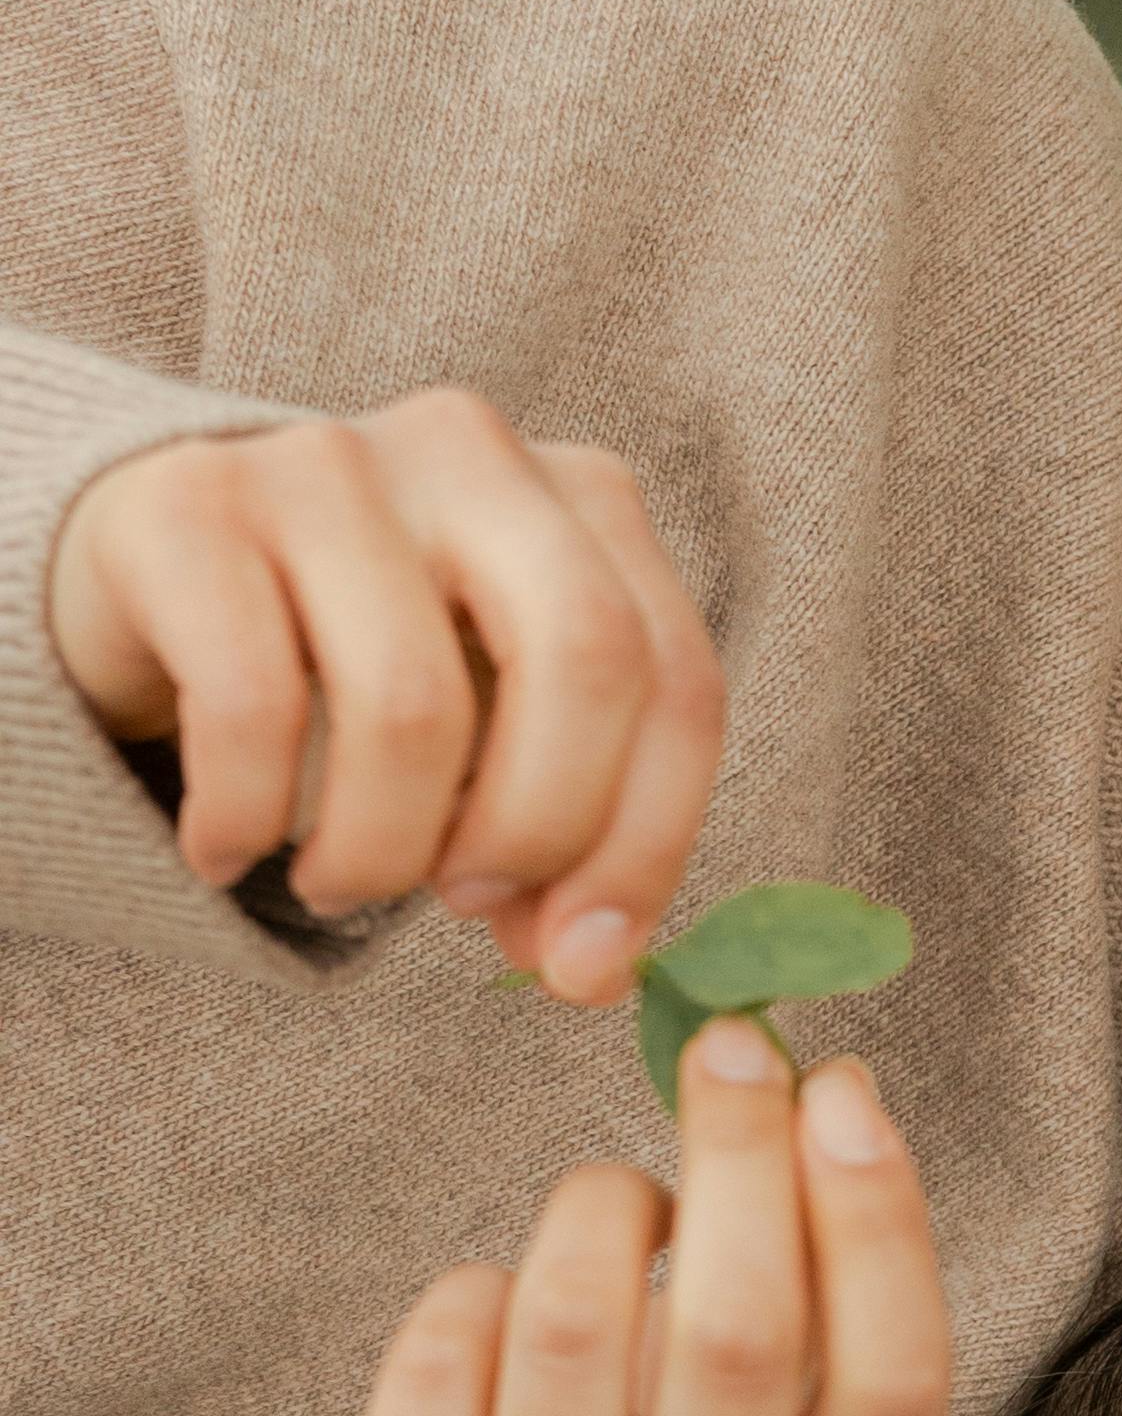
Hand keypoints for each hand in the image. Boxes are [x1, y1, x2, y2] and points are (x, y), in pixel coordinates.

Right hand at [46, 385, 725, 998]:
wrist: (149, 571)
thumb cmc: (356, 663)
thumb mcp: (492, 734)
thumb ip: (564, 833)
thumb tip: (586, 964)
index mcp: (587, 498)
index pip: (678, 683)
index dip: (645, 847)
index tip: (580, 963)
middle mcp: (474, 451)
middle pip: (586, 657)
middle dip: (537, 829)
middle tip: (463, 904)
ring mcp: (328, 461)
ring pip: (411, 706)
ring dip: (377, 851)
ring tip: (339, 882)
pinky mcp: (190, 504)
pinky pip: (252, 706)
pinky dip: (246, 819)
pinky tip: (227, 848)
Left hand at [312, 1028, 951, 1415]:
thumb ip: (820, 1337)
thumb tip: (827, 1100)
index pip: (895, 1387)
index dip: (878, 1221)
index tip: (843, 1090)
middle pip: (739, 1337)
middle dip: (739, 1156)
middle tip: (729, 1050)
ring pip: (572, 1323)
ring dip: (595, 1210)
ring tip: (606, 1210)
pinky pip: (446, 1351)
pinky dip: (479, 1289)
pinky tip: (502, 1313)